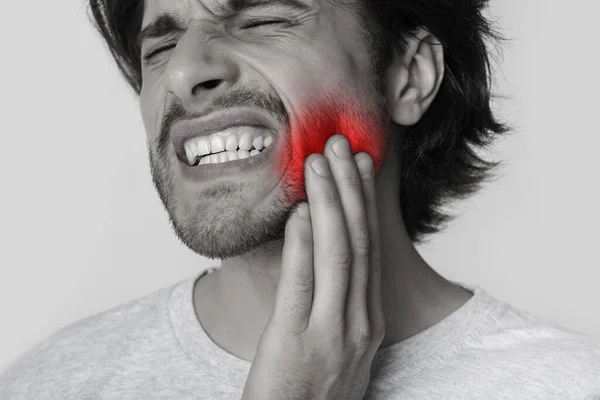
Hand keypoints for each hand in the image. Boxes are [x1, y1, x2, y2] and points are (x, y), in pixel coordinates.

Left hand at [241, 134, 384, 399]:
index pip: (369, 250)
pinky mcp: (297, 343)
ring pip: (338, 255)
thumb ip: (333, 305)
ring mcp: (332, 334)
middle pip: (358, 243)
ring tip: (320, 162)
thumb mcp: (334, 347)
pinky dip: (302, 242)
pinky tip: (298, 211)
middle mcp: (359, 324)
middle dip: (350, 189)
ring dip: (329, 203)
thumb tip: (316, 252)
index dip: (363, 203)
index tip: (358, 165)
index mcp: (367, 322)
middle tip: (341, 144)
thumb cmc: (309, 393)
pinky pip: (302, 284)